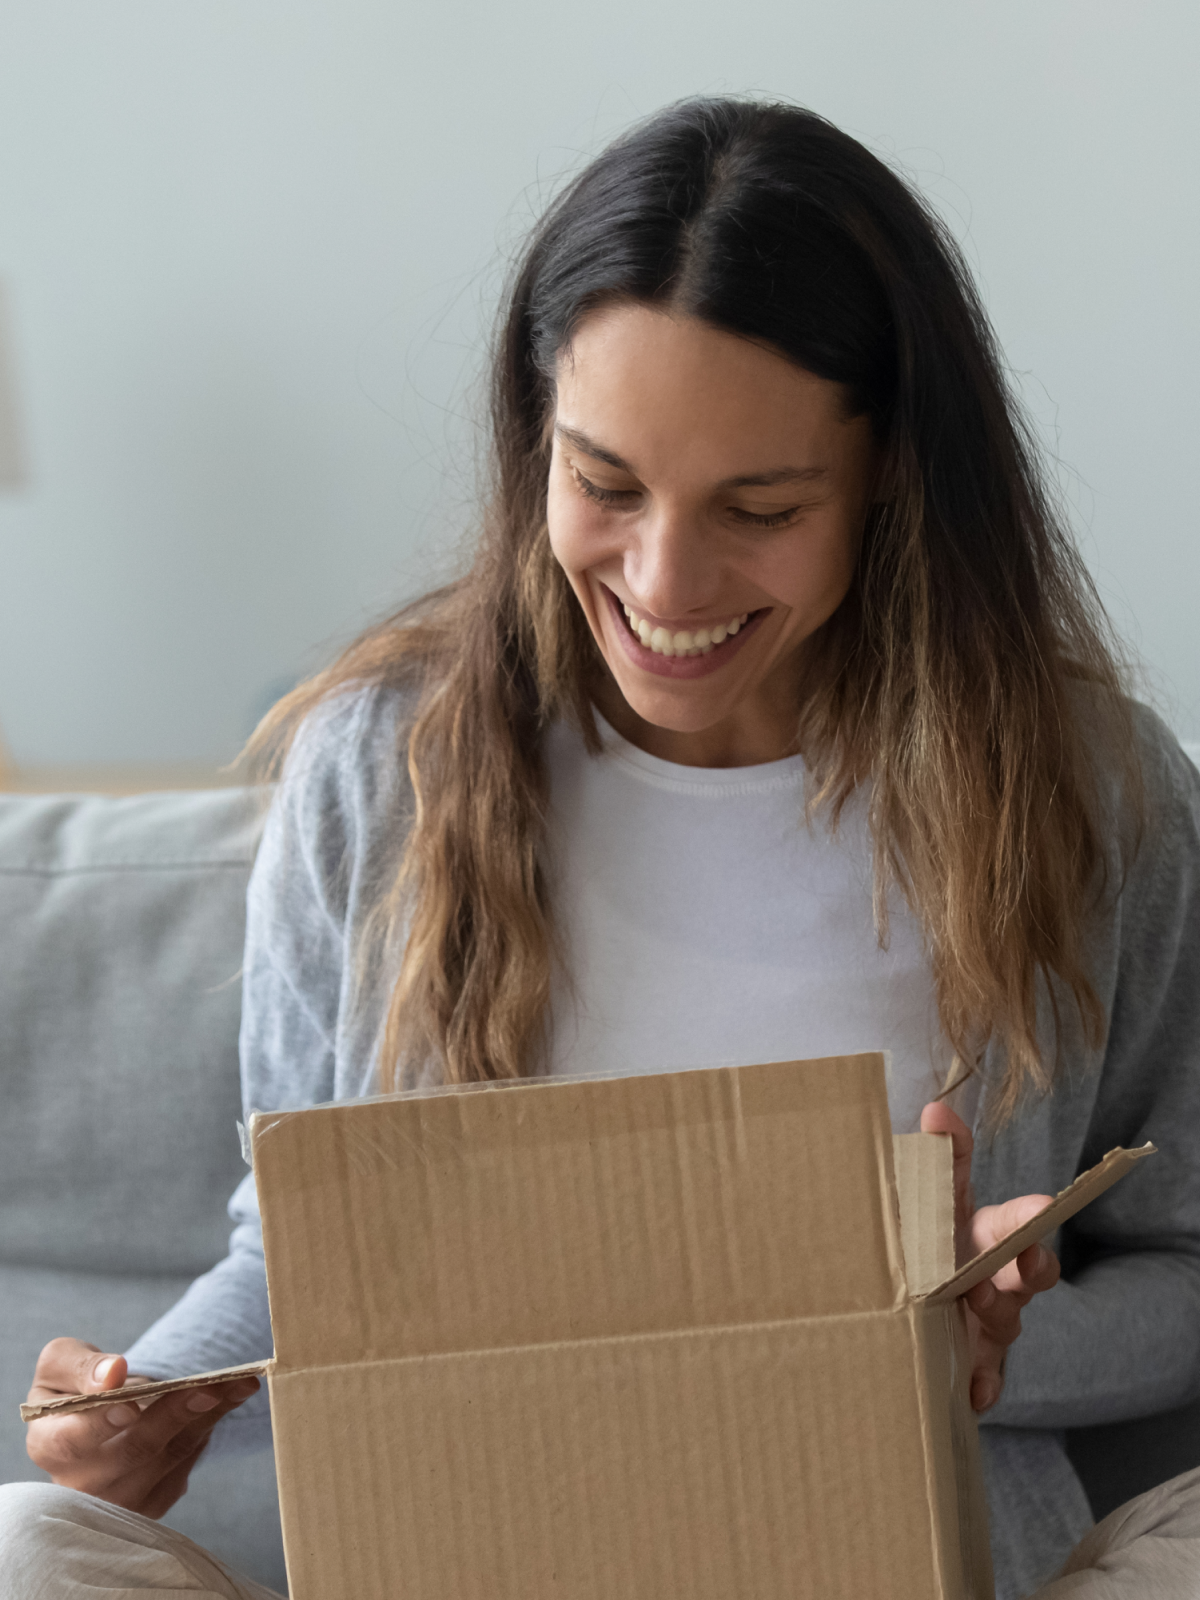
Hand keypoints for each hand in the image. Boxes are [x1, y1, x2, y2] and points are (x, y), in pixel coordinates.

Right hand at [25, 1337, 260, 1518]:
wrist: (98, 1416)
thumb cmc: (75, 1387)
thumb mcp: (61, 1365)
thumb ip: (79, 1366)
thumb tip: (112, 1373)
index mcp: (49, 1446)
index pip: (73, 1440)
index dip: (104, 1422)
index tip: (133, 1404)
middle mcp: (80, 1484)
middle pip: (134, 1451)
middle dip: (176, 1414)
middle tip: (212, 1386)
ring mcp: (118, 1501)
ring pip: (169, 1459)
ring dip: (208, 1418)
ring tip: (239, 1385)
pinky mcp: (151, 1504)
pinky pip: (185, 1468)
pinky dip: (209, 1430)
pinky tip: (229, 1401)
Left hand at [919, 1102, 1060, 1413]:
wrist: (904, 1301)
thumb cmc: (924, 1240)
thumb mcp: (928, 1198)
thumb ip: (941, 1157)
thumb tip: (938, 1110)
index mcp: (983, 1231)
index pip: (1015, 1217)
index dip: (1028, 1212)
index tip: (1041, 1204)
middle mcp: (997, 1275)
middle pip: (1030, 1270)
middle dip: (1031, 1266)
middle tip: (1022, 1263)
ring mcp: (991, 1320)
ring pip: (1009, 1320)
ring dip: (996, 1313)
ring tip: (974, 1306)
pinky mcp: (976, 1360)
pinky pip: (989, 1376)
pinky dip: (983, 1383)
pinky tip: (974, 1390)